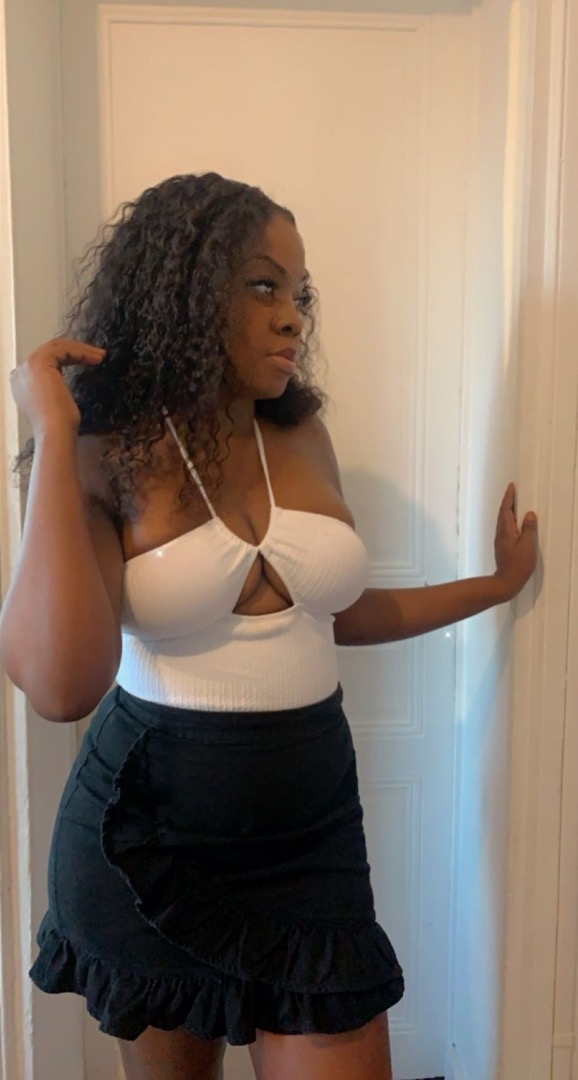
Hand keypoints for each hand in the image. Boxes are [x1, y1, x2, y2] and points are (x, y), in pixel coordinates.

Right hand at [10, 338, 105, 436]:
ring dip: (81, 350)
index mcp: (22, 384)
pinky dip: (80, 351)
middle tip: (98, 356)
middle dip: (76, 351)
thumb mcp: (57, 403)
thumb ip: (55, 391)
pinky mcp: (39, 363)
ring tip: (100, 356)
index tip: (89, 361)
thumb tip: (63, 387)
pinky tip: (95, 358)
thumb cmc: (60, 426)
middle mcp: (21, 373)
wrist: (55, 432)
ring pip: (57, 348)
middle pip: (51, 352)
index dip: (68, 358)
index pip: (47, 362)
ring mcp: (28, 367)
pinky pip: (62, 349)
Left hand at [493, 483, 537, 599]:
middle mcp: (500, 533)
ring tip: (514, 504)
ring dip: (507, 511)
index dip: (509, 497)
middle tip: (513, 492)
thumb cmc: (518, 564)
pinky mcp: (502, 547)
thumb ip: (529, 528)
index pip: (506, 509)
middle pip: (502, 514)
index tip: (511, 487)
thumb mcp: (527, 545)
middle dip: (507, 502)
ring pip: (502, 521)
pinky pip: (504, 528)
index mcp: (506, 530)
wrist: (506, 582)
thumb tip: (529, 514)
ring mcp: (500, 541)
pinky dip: (508, 521)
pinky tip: (513, 523)